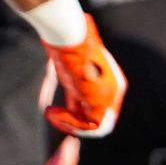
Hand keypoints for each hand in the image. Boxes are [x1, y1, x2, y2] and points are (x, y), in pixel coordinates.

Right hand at [43, 23, 125, 137]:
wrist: (70, 38)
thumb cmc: (67, 48)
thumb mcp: (71, 70)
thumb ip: (74, 87)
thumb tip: (67, 99)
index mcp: (110, 81)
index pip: (101, 108)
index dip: (79, 116)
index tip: (58, 113)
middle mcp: (114, 89)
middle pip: (100, 120)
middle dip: (75, 123)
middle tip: (54, 116)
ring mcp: (109, 96)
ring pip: (95, 126)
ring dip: (69, 124)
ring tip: (51, 114)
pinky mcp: (100, 101)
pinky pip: (89, 125)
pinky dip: (67, 123)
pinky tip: (51, 112)